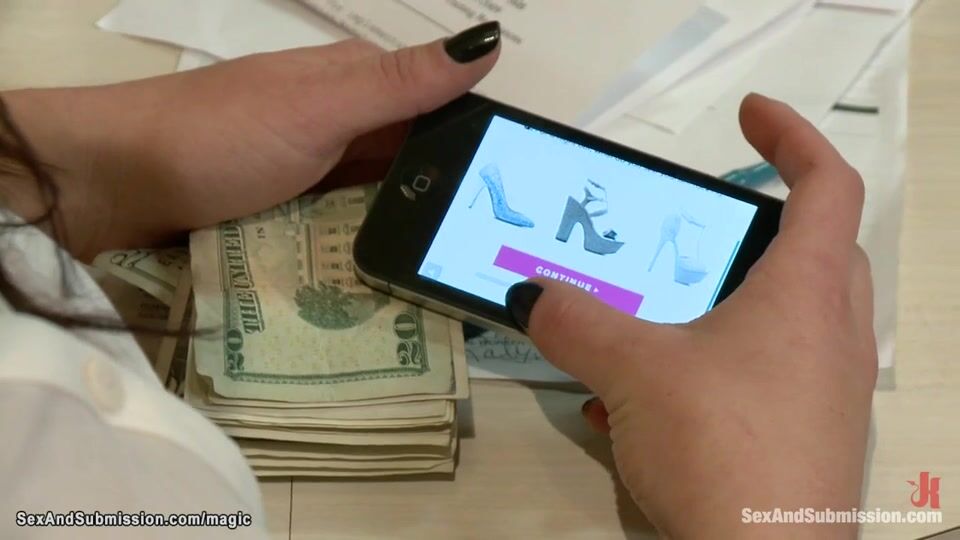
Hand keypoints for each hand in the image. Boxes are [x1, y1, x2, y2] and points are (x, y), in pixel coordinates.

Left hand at [2, 22, 499, 259]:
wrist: (115, 182)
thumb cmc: (221, 136)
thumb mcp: (321, 107)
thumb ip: (403, 83)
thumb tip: (489, 40)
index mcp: (358, 83)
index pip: (443, 107)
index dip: (485, 142)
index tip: (529, 194)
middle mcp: (343, 122)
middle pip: (417, 160)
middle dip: (455, 196)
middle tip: (501, 250)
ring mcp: (315, 170)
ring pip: (387, 197)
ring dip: (417, 225)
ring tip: (467, 270)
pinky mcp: (292, 212)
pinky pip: (351, 226)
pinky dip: (376, 243)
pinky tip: (406, 274)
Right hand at [506, 94, 875, 537]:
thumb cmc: (720, 445)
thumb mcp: (633, 371)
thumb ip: (575, 322)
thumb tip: (529, 295)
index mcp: (806, 293)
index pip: (828, 184)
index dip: (792, 135)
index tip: (747, 116)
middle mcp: (830, 335)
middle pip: (821, 250)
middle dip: (767, 224)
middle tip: (704, 227)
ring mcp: (826, 392)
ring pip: (793, 318)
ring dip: (735, 302)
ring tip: (663, 316)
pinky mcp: (807, 438)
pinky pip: (769, 377)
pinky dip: (718, 366)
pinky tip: (645, 405)